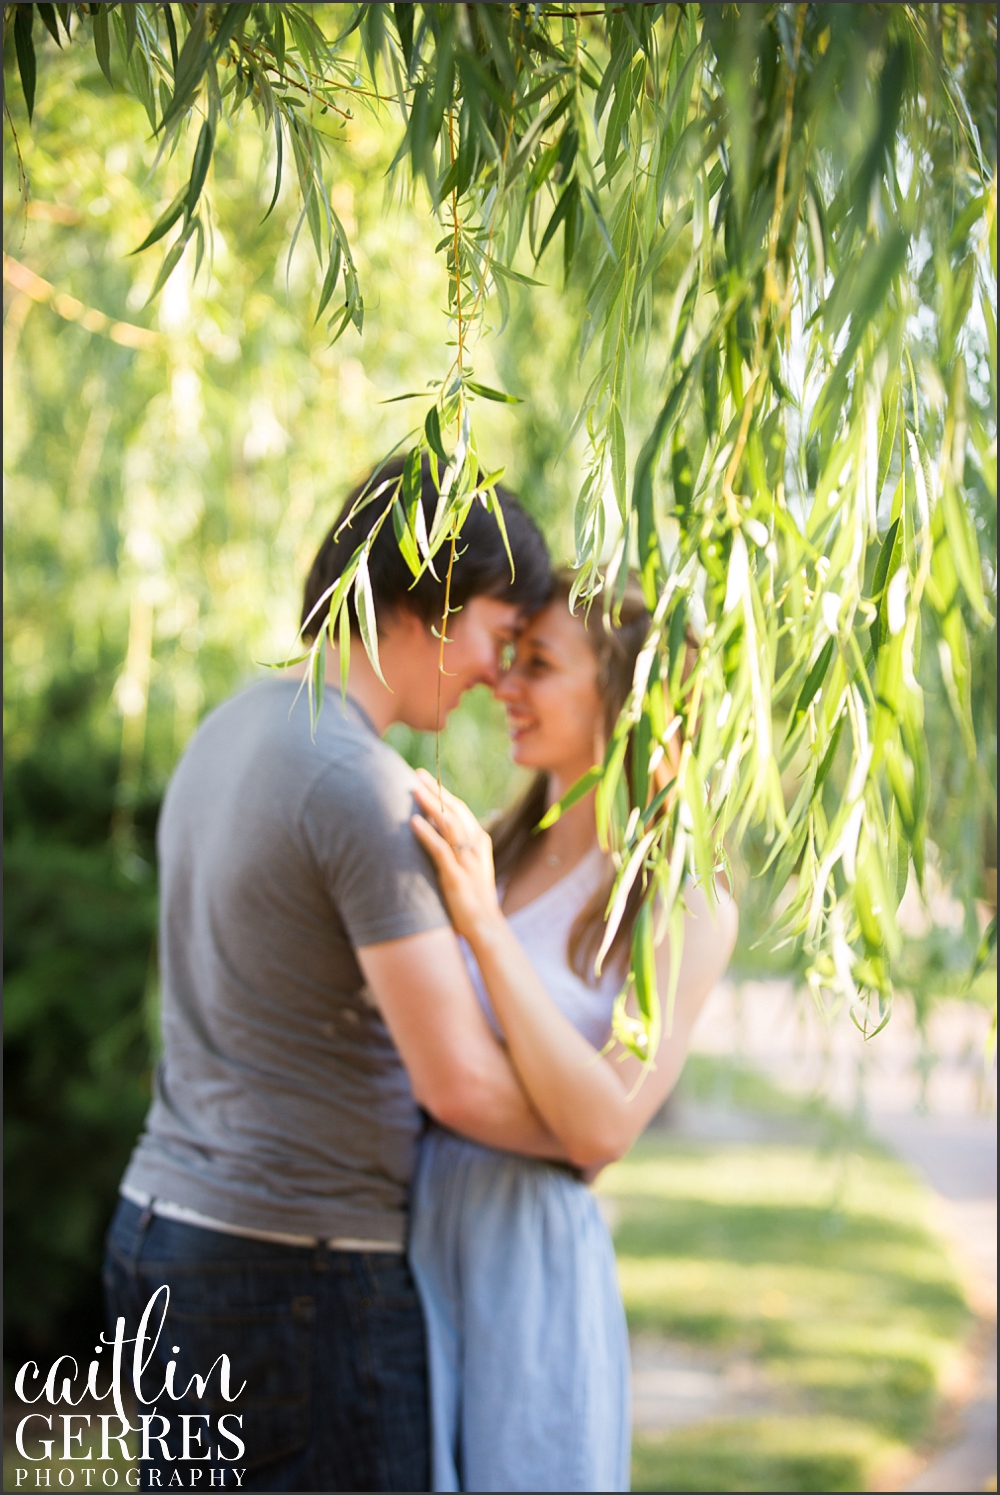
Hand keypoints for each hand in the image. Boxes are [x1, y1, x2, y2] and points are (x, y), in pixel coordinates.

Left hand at [411, 768, 502, 942]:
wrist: (486, 927)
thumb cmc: (472, 900)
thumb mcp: (467, 869)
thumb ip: (454, 850)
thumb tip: (433, 832)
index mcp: (479, 842)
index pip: (460, 810)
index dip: (443, 793)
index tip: (427, 779)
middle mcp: (475, 847)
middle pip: (453, 810)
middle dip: (435, 790)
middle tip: (417, 773)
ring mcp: (467, 860)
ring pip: (447, 824)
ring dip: (430, 804)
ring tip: (413, 788)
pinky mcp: (456, 876)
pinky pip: (440, 850)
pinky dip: (427, 834)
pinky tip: (414, 822)